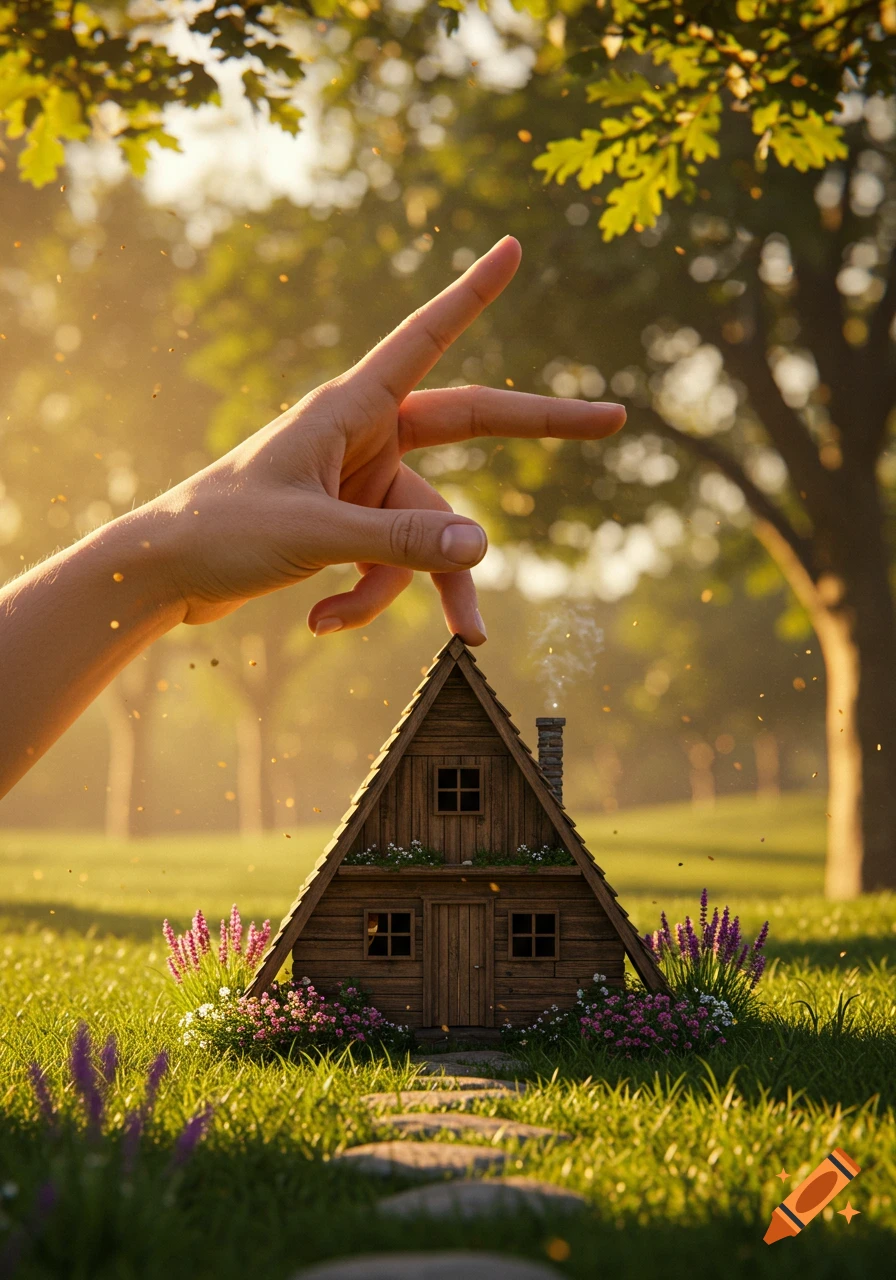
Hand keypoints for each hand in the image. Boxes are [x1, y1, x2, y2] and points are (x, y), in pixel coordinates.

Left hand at [152, 236, 624, 643]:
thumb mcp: (314, 536)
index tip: (512, 249)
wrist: (164, 576)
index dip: (473, 295)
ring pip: (424, 534)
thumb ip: (398, 545)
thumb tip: (484, 551)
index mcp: (350, 408)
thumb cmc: (220, 532)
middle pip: (469, 427)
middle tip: (613, 419)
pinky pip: (387, 567)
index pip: (426, 338)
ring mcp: (362, 484)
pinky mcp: (351, 528)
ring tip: (382, 630)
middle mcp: (365, 437)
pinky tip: (318, 622)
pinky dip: (361, 601)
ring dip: (401, 588)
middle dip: (539, 429)